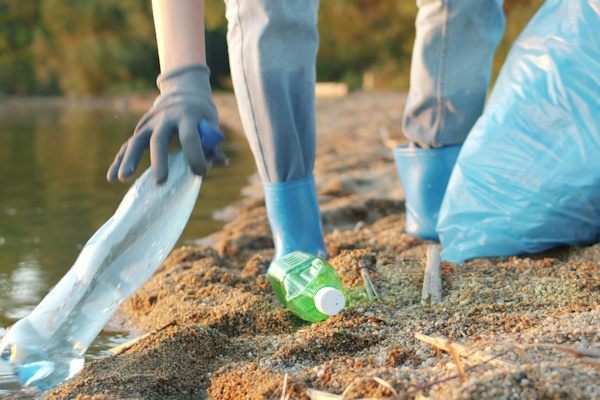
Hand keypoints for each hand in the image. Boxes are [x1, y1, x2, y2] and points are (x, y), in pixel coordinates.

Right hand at [107, 64, 218, 183]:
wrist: (183, 90)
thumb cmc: (201, 114)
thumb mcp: (211, 122)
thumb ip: (213, 143)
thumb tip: (221, 162)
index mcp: (187, 115)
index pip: (191, 136)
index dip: (196, 154)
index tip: (201, 173)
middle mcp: (166, 118)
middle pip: (159, 139)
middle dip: (159, 161)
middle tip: (160, 182)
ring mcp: (150, 123)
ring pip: (137, 141)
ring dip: (129, 160)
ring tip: (123, 179)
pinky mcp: (140, 129)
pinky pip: (128, 145)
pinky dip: (119, 161)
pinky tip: (111, 177)